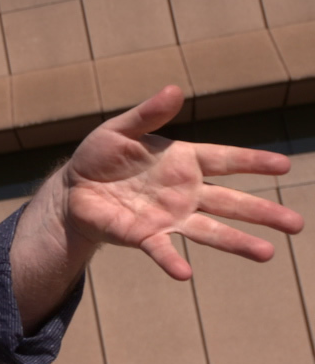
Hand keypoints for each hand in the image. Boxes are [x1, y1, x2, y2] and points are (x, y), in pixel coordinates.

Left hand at [55, 85, 303, 279]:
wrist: (72, 188)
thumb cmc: (101, 156)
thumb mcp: (120, 130)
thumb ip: (148, 114)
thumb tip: (174, 90)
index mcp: (184, 161)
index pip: (226, 160)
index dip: (254, 162)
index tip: (285, 165)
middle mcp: (185, 192)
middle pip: (231, 202)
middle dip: (263, 212)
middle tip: (297, 224)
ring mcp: (169, 216)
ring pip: (210, 231)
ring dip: (237, 242)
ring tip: (267, 253)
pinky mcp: (144, 236)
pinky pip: (162, 250)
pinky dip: (172, 261)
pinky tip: (185, 274)